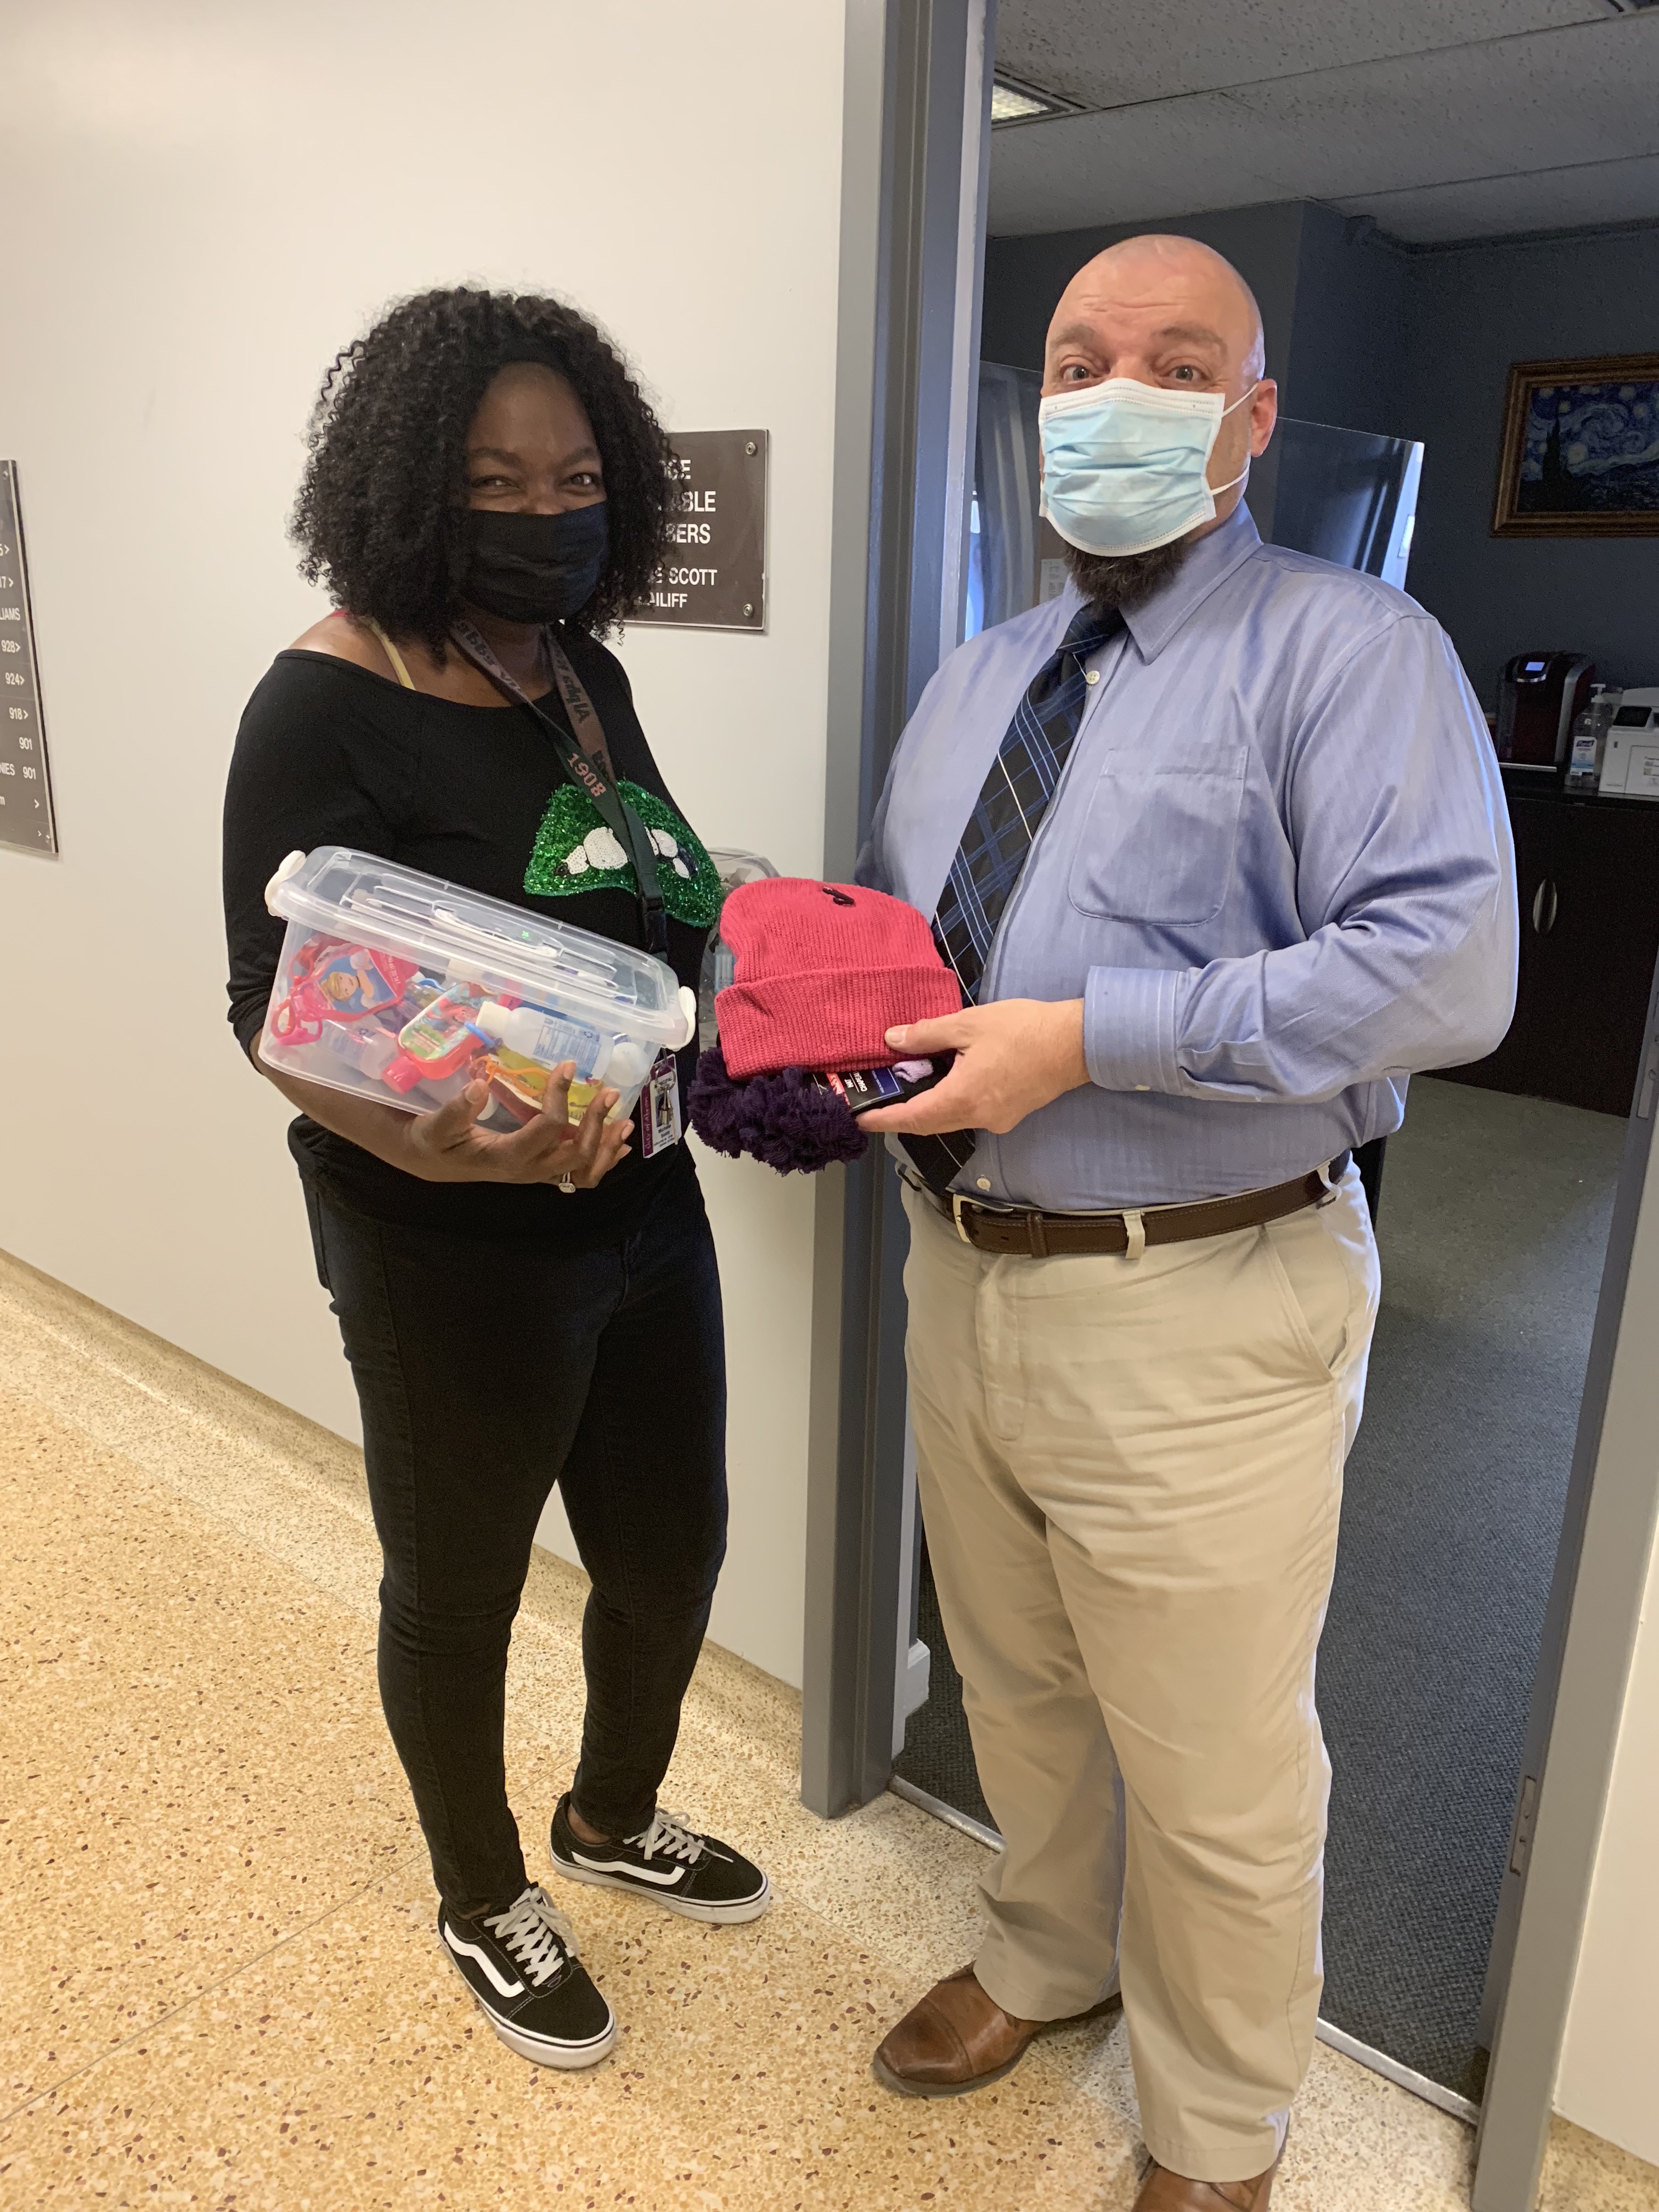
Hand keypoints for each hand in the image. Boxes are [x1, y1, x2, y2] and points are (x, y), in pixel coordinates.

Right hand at [400, 1063, 632, 1185]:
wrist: (431, 1160)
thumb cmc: (434, 1140)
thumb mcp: (436, 1125)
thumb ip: (456, 1110)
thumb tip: (478, 1085)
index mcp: (506, 1157)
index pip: (547, 1129)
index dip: (561, 1097)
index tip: (567, 1066)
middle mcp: (527, 1171)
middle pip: (576, 1154)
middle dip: (597, 1124)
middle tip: (609, 1092)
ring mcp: (535, 1173)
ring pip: (583, 1171)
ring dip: (607, 1148)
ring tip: (625, 1121)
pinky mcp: (538, 1169)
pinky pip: (579, 1173)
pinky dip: (603, 1159)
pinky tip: (619, 1143)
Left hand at [857, 1000, 1088, 1136]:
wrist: (1076, 1043)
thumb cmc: (1024, 1029)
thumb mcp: (968, 1023)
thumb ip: (926, 1034)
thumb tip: (892, 1040)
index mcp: (963, 1098)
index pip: (911, 1118)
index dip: (883, 1120)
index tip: (860, 1120)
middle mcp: (977, 1118)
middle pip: (928, 1124)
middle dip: (901, 1116)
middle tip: (878, 1103)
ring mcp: (996, 1120)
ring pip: (950, 1120)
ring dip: (927, 1109)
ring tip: (909, 1087)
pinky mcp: (1010, 1115)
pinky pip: (971, 1115)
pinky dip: (952, 1104)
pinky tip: (949, 1081)